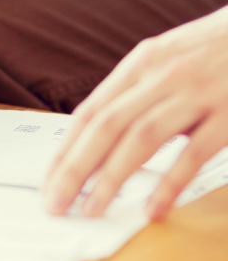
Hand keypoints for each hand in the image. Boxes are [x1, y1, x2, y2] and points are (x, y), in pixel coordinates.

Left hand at [44, 5, 227, 219]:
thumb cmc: (211, 51)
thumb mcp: (165, 59)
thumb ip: (135, 93)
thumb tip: (97, 137)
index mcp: (140, 64)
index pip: (89, 112)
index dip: (65, 150)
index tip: (48, 182)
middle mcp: (161, 75)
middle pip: (106, 126)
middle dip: (75, 169)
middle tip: (57, 204)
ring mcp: (196, 93)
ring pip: (141, 137)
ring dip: (112, 177)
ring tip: (92, 209)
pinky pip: (194, 152)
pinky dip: (170, 182)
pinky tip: (153, 209)